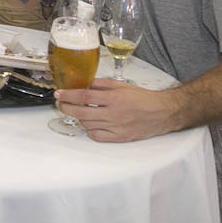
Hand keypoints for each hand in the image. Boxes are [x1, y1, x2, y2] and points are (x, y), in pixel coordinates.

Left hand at [56, 78, 179, 142]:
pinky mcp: (119, 138)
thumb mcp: (122, 85)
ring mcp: (116, 127)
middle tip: (60, 104)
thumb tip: (85, 85)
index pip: (84, 96)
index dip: (68, 95)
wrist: (162, 112)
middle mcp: (113, 113)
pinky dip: (90, 131)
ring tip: (78, 112)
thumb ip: (102, 84)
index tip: (59, 94)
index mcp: (114, 98)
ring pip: (87, 125)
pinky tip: (91, 124)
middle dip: (66, 108)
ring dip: (79, 118)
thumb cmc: (144, 98)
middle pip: (81, 113)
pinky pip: (97, 136)